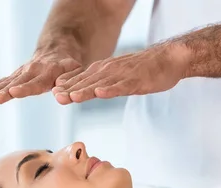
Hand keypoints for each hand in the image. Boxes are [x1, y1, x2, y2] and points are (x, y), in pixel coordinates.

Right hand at [0, 52, 81, 104]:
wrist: (58, 48)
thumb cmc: (70, 65)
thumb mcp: (75, 70)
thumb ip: (69, 82)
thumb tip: (61, 95)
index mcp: (50, 72)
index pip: (36, 82)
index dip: (25, 88)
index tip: (13, 92)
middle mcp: (34, 70)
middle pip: (19, 82)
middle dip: (7, 91)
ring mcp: (24, 72)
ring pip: (10, 81)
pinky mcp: (18, 74)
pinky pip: (6, 80)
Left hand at [51, 43, 190, 104]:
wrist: (167, 59)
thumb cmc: (141, 70)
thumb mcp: (115, 76)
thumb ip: (98, 83)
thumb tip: (79, 92)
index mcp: (103, 70)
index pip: (81, 79)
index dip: (67, 86)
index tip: (53, 93)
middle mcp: (110, 71)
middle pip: (88, 82)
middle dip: (71, 90)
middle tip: (56, 97)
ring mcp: (123, 75)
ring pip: (101, 84)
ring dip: (86, 90)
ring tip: (72, 97)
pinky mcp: (137, 81)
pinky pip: (122, 86)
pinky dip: (111, 90)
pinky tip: (101, 93)